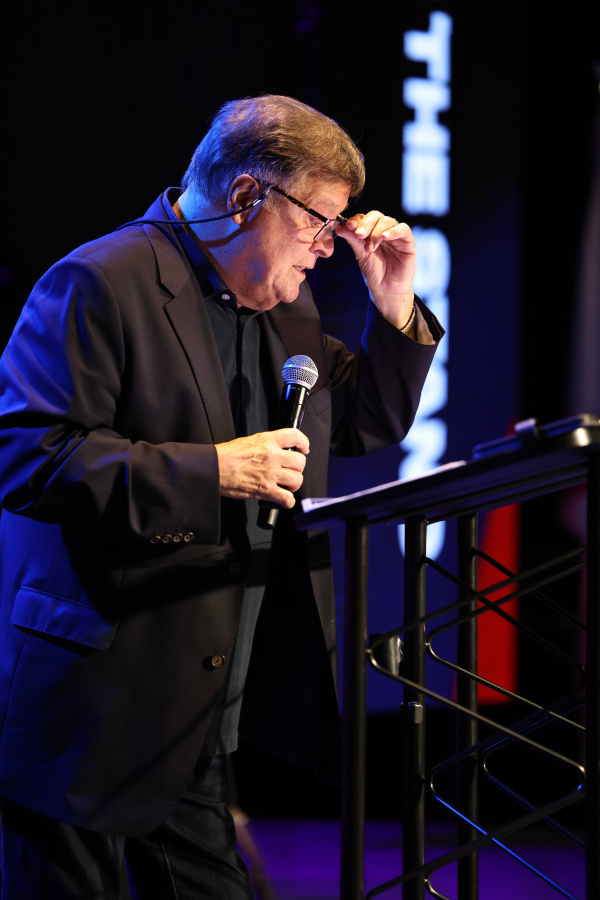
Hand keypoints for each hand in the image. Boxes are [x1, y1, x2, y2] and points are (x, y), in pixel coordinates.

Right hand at [215, 428, 308, 506]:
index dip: (304, 443)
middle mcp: (272, 456)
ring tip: (285, 485)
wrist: (214, 468)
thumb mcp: (249, 441)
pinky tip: (282, 499)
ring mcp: (270, 474)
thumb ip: (266, 444)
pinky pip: (287, 499)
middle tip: (290, 471)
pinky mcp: (266, 490)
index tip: (304, 449)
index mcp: (268, 441)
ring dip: (293, 485)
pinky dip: (287, 501)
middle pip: (300, 462)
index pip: (295, 436)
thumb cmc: (226, 455)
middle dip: (297, 468)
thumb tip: (277, 449)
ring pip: (297, 480)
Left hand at [338, 212, 415, 329]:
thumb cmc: (374, 272)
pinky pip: (404, 229)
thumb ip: (353, 240)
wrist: (386, 288)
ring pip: (388, 221)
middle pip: (376, 216)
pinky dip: (394, 231)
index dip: (356, 220)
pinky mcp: (408, 241)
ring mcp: (396, 234)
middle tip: (359, 235)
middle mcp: (383, 230)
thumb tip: (339, 227)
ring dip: (377, 232)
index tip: (348, 226)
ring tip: (370, 247)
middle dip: (366, 224)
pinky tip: (385, 237)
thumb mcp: (360, 255)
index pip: (364, 218)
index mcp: (371, 231)